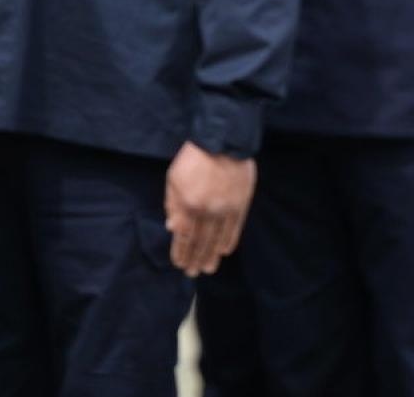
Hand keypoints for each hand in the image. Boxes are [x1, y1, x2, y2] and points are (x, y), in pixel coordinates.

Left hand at [165, 141, 255, 277]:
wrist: (223, 140)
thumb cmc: (193, 158)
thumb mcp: (174, 178)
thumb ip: (172, 204)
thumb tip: (172, 228)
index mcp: (189, 205)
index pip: (184, 236)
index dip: (181, 252)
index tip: (179, 263)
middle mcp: (208, 212)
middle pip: (201, 242)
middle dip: (195, 259)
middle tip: (192, 273)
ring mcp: (226, 209)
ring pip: (218, 239)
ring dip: (211, 256)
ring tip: (208, 268)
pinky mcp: (241, 204)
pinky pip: (235, 228)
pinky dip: (229, 241)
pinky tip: (224, 251)